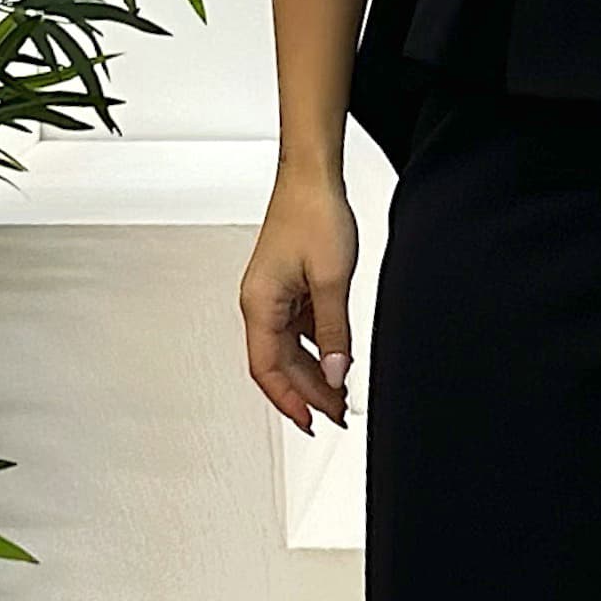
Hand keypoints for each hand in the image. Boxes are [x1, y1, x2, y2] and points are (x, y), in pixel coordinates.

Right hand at [240, 162, 356, 432]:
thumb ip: (334, 333)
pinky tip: (338, 359)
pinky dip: (317, 349)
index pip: (268, 369)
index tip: (311, 422)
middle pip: (280, 364)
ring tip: (340, 394)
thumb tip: (338, 373)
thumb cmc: (313, 215)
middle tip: (337, 414)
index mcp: (259, 305)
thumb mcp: (332, 281)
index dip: (289, 401)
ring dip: (314, 373)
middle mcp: (260, 304)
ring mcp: (274, 296)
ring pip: (290, 349)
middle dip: (308, 392)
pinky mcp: (288, 288)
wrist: (312, 178)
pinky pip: (299, 330)